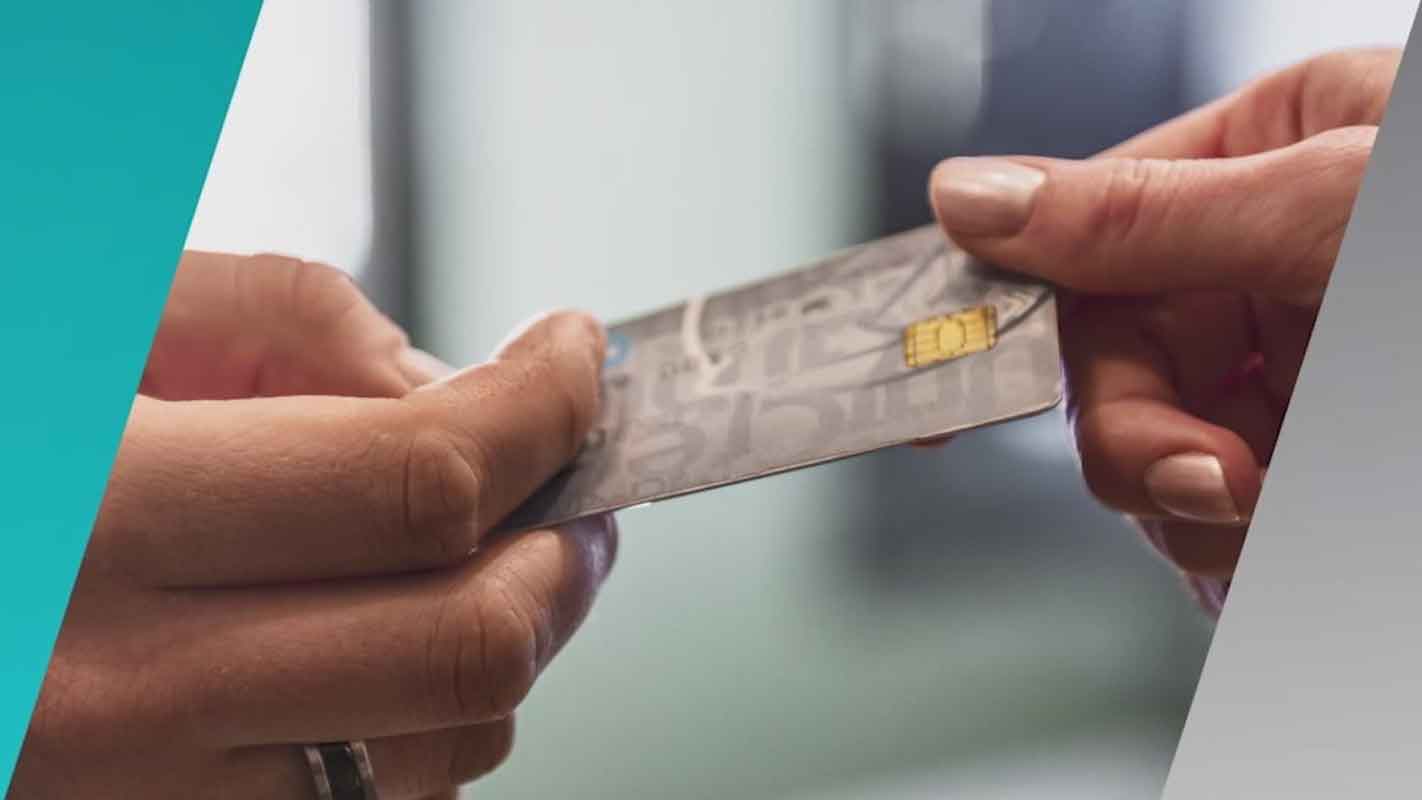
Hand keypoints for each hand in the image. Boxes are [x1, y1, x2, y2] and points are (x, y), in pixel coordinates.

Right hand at [13, 253, 615, 798]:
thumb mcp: (87, 307)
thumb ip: (286, 321)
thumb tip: (454, 388)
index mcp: (91, 518)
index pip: (418, 479)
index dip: (542, 407)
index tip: (575, 358)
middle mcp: (114, 693)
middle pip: (464, 639)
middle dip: (564, 546)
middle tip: (574, 478)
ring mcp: (139, 799)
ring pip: (446, 746)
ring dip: (513, 636)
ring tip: (492, 550)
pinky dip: (435, 721)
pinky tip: (396, 641)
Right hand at [927, 48, 1398, 612]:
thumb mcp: (1330, 211)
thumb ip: (1144, 218)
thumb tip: (973, 197)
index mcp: (1266, 162)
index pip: (1084, 239)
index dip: (1004, 312)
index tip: (939, 395)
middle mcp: (1263, 266)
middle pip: (1112, 367)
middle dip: (1147, 441)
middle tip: (1218, 480)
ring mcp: (1283, 369)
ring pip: (1157, 457)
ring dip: (1199, 506)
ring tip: (1281, 504)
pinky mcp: (1306, 459)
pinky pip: (1214, 520)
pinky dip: (1230, 548)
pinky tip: (1271, 535)